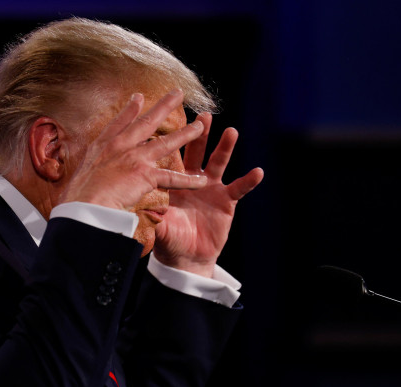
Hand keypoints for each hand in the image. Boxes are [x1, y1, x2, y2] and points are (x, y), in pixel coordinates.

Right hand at [58, 90, 207, 210]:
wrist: (84, 205)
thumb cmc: (78, 197)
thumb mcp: (81, 175)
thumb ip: (91, 172)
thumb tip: (88, 179)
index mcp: (102, 147)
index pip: (118, 124)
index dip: (130, 110)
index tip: (139, 97)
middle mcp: (119, 147)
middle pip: (146, 122)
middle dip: (164, 106)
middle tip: (177, 93)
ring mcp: (134, 158)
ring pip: (166, 143)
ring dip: (185, 134)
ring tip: (200, 126)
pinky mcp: (144, 174)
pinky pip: (172, 177)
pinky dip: (188, 182)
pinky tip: (201, 181)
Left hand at [153, 114, 263, 276]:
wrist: (186, 257)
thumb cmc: (168, 239)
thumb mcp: (159, 224)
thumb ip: (153, 214)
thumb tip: (143, 206)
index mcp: (173, 182)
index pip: (172, 157)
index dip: (173, 142)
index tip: (172, 122)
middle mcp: (192, 180)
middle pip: (196, 152)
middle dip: (200, 134)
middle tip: (203, 116)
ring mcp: (211, 188)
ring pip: (218, 163)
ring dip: (225, 148)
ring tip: (231, 131)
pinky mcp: (226, 201)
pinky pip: (239, 188)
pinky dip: (248, 181)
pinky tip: (257, 172)